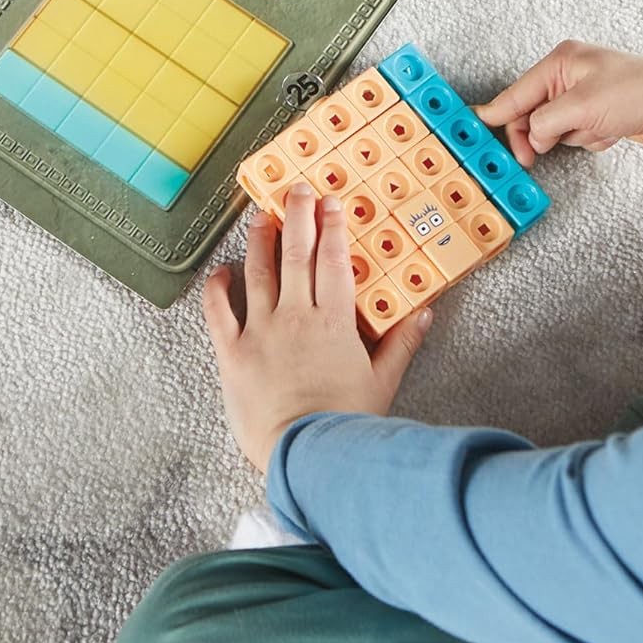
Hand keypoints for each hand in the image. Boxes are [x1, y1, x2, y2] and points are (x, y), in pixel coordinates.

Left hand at [202, 184, 432, 473]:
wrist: (307, 453)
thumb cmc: (347, 420)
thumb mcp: (384, 381)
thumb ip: (401, 343)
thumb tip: (424, 313)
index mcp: (334, 320)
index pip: (333, 260)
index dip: (332, 227)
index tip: (331, 203)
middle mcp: (296, 316)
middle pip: (296, 254)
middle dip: (298, 216)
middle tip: (297, 189)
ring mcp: (260, 331)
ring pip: (258, 272)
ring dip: (260, 240)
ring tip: (262, 215)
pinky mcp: (232, 353)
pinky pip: (218, 311)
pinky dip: (218, 287)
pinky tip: (221, 270)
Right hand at [474, 40, 642, 166]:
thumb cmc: (636, 94)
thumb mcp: (579, 108)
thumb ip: (544, 122)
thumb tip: (529, 136)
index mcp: (562, 61)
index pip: (518, 92)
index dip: (497, 112)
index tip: (474, 126)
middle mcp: (572, 74)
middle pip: (534, 112)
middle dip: (539, 134)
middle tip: (530, 157)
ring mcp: (588, 95)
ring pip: (558, 128)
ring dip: (574, 136)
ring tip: (598, 129)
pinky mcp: (605, 114)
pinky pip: (582, 135)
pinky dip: (592, 139)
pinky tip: (612, 133)